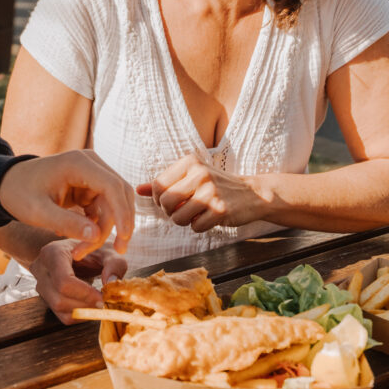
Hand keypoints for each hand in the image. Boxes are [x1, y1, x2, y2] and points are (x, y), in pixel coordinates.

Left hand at [0, 150, 133, 257]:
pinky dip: (97, 225)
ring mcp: (92, 174)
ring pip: (113, 204)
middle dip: (119, 223)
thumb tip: (96, 236)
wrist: (7, 184)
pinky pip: (104, 207)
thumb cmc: (19, 194)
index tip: (124, 237)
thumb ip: (67, 223)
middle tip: (118, 250)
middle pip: (119, 194)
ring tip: (83, 250)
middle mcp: (90, 164)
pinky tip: (79, 238)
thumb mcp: (38, 212)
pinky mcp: (90, 186)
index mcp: (79, 163)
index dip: (123, 212)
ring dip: (106, 228)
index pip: (113, 186)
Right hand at [30, 239, 128, 321]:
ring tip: (101, 303)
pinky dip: (80, 315)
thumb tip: (111, 284)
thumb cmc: (93, 248)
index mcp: (52, 252)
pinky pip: (62, 315)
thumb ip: (114, 263)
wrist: (77, 250)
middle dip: (85, 304)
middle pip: (59, 299)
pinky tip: (92, 306)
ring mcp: (40, 284)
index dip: (85, 293)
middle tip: (106, 303)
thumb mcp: (108, 250)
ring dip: (83, 311)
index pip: (63, 281)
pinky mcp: (46, 297)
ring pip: (59, 308)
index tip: (104, 297)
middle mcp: (41, 269)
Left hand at [137, 154, 268, 232]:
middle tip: (181, 210)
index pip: (157, 186)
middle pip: (165, 203)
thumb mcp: (190, 176)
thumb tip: (137, 190)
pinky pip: (195, 227)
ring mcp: (211, 192)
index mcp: (190, 162)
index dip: (158, 199)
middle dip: (169, 212)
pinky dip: (199, 227)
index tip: (169, 202)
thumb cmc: (216, 185)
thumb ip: (163, 182)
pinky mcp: (220, 209)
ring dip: (184, 221)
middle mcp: (200, 173)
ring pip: (178, 218)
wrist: (252, 194)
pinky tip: (209, 218)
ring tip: (195, 213)